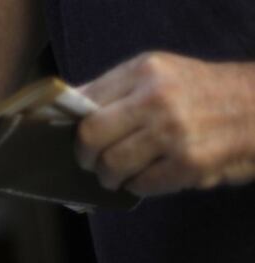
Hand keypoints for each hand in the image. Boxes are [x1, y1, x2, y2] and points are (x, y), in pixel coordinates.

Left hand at [76, 52, 254, 196]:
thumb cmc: (201, 92)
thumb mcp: (159, 75)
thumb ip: (115, 90)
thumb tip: (66, 111)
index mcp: (144, 71)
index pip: (84, 103)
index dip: (72, 127)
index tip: (74, 139)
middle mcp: (156, 98)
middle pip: (90, 136)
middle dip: (85, 157)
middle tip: (91, 163)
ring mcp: (173, 132)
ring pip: (112, 165)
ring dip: (108, 177)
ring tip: (116, 175)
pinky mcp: (188, 163)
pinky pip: (141, 185)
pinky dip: (136, 187)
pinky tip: (144, 178)